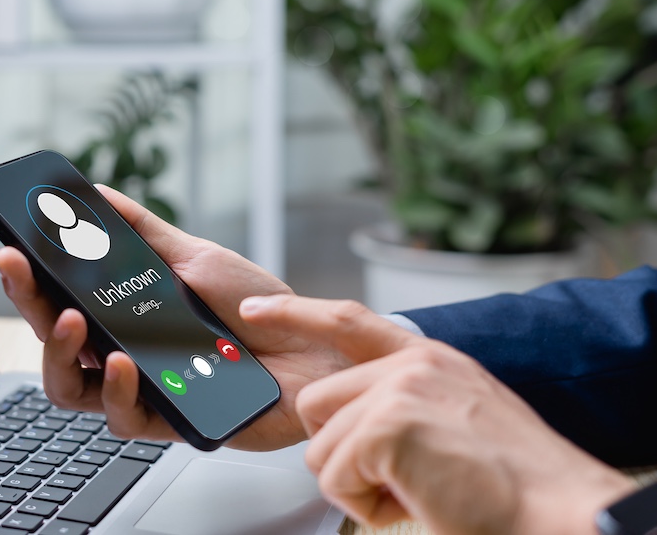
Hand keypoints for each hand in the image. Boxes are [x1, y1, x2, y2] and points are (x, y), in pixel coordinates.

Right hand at [0, 185, 350, 450]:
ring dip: (57, 350)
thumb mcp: (194, 256)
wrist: (310, 345)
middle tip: (20, 267)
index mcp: (122, 312)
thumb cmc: (254, 305)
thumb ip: (142, 230)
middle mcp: (121, 349)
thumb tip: (95, 194)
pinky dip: (114, 390)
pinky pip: (120, 418)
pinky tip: (121, 361)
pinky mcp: (165, 420)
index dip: (28, 277)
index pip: (57, 297)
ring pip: (69, 385)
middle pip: (52, 338)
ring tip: (70, 318)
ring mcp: (140, 387)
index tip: (12, 246)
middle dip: (28, 302)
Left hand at [239, 295, 634, 533]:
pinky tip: (415, 501)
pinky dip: (366, 504)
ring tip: (415, 491)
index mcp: (428, 358)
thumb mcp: (459, 418)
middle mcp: (410, 365)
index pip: (346, 320)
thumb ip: (404, 404)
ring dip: (357, 484)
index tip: (254, 307)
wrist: (562, 509)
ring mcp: (397, 390)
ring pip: (320, 447)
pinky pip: (335, 477)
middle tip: (391, 476)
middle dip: (338, 449)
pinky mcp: (386, 427)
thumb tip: (352, 425)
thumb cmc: (515, 480)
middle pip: (315, 402)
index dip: (294, 312)